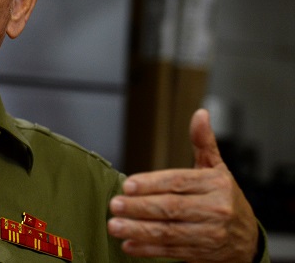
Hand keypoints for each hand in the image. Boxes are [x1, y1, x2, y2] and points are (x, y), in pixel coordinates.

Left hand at [108, 109, 258, 261]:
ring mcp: (208, 234)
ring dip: (138, 230)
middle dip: (139, 207)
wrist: (247, 238)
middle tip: (114, 205)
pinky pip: (171, 251)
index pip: (178, 182)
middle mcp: (214, 209)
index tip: (127, 184)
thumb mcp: (217, 169)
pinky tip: (128, 245)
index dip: (151, 183)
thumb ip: (203, 143)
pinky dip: (148, 250)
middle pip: (170, 207)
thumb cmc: (225, 198)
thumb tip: (200, 114)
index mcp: (215, 184)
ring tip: (115, 225)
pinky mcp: (201, 253)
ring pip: (169, 231)